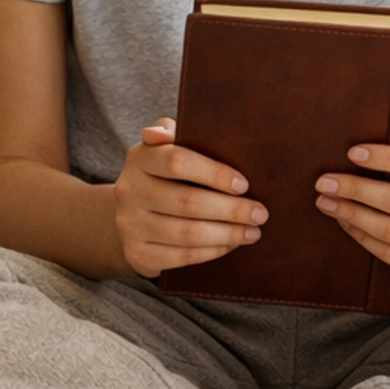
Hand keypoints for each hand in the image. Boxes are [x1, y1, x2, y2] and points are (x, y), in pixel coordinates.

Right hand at [114, 119, 265, 276]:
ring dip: (226, 234)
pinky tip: (230, 245)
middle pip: (187, 202)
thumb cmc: (162, 174)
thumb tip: (164, 131)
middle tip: (260, 214)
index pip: (177, 161)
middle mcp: (130, 191)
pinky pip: (181, 257)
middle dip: (230, 210)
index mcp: (140, 158)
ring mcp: (130, 225)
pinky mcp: (137, 254)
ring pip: (187, 233)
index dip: (214, 173)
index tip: (244, 185)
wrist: (130, 214)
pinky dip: (211, 252)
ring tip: (252, 232)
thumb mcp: (163, 148)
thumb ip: (171, 134)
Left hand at [314, 145, 389, 283]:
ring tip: (326, 202)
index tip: (352, 152)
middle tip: (324, 181)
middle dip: (356, 190)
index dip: (385, 158)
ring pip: (389, 230)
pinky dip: (361, 237)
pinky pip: (389, 254)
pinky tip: (345, 222)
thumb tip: (364, 136)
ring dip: (352, 215)